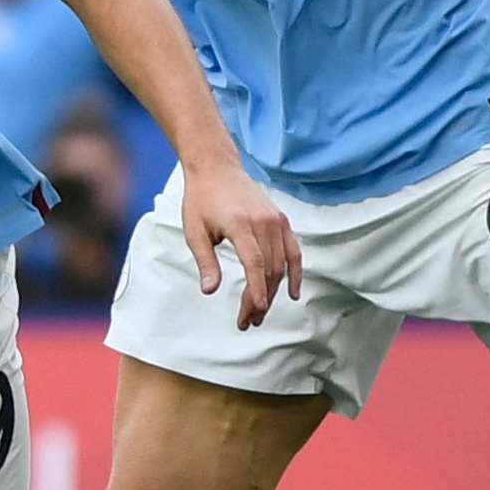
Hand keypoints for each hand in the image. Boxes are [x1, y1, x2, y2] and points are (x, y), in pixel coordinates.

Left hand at [177, 162, 301, 331]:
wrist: (217, 168)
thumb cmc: (201, 200)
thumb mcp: (195, 231)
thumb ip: (205, 261)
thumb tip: (210, 291)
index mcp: (240, 223)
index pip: (254, 262)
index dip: (256, 289)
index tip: (254, 310)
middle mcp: (263, 222)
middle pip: (269, 268)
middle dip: (260, 299)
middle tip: (247, 321)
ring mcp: (276, 220)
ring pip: (281, 264)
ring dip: (273, 291)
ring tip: (260, 313)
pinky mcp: (281, 220)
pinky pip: (293, 251)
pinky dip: (295, 272)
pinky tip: (292, 293)